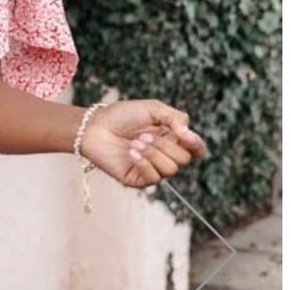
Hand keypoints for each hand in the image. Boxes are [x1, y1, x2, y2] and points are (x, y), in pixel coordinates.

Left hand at [80, 99, 206, 186]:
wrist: (94, 127)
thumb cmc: (121, 116)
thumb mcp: (154, 109)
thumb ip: (177, 119)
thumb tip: (190, 136)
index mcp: (171, 139)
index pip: (196, 150)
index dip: (196, 145)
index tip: (185, 136)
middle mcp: (164, 156)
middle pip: (184, 159)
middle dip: (165, 145)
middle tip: (144, 135)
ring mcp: (150, 169)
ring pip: (170, 170)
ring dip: (153, 153)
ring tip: (135, 143)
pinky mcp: (136, 180)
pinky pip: (153, 179)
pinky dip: (144, 163)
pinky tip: (131, 152)